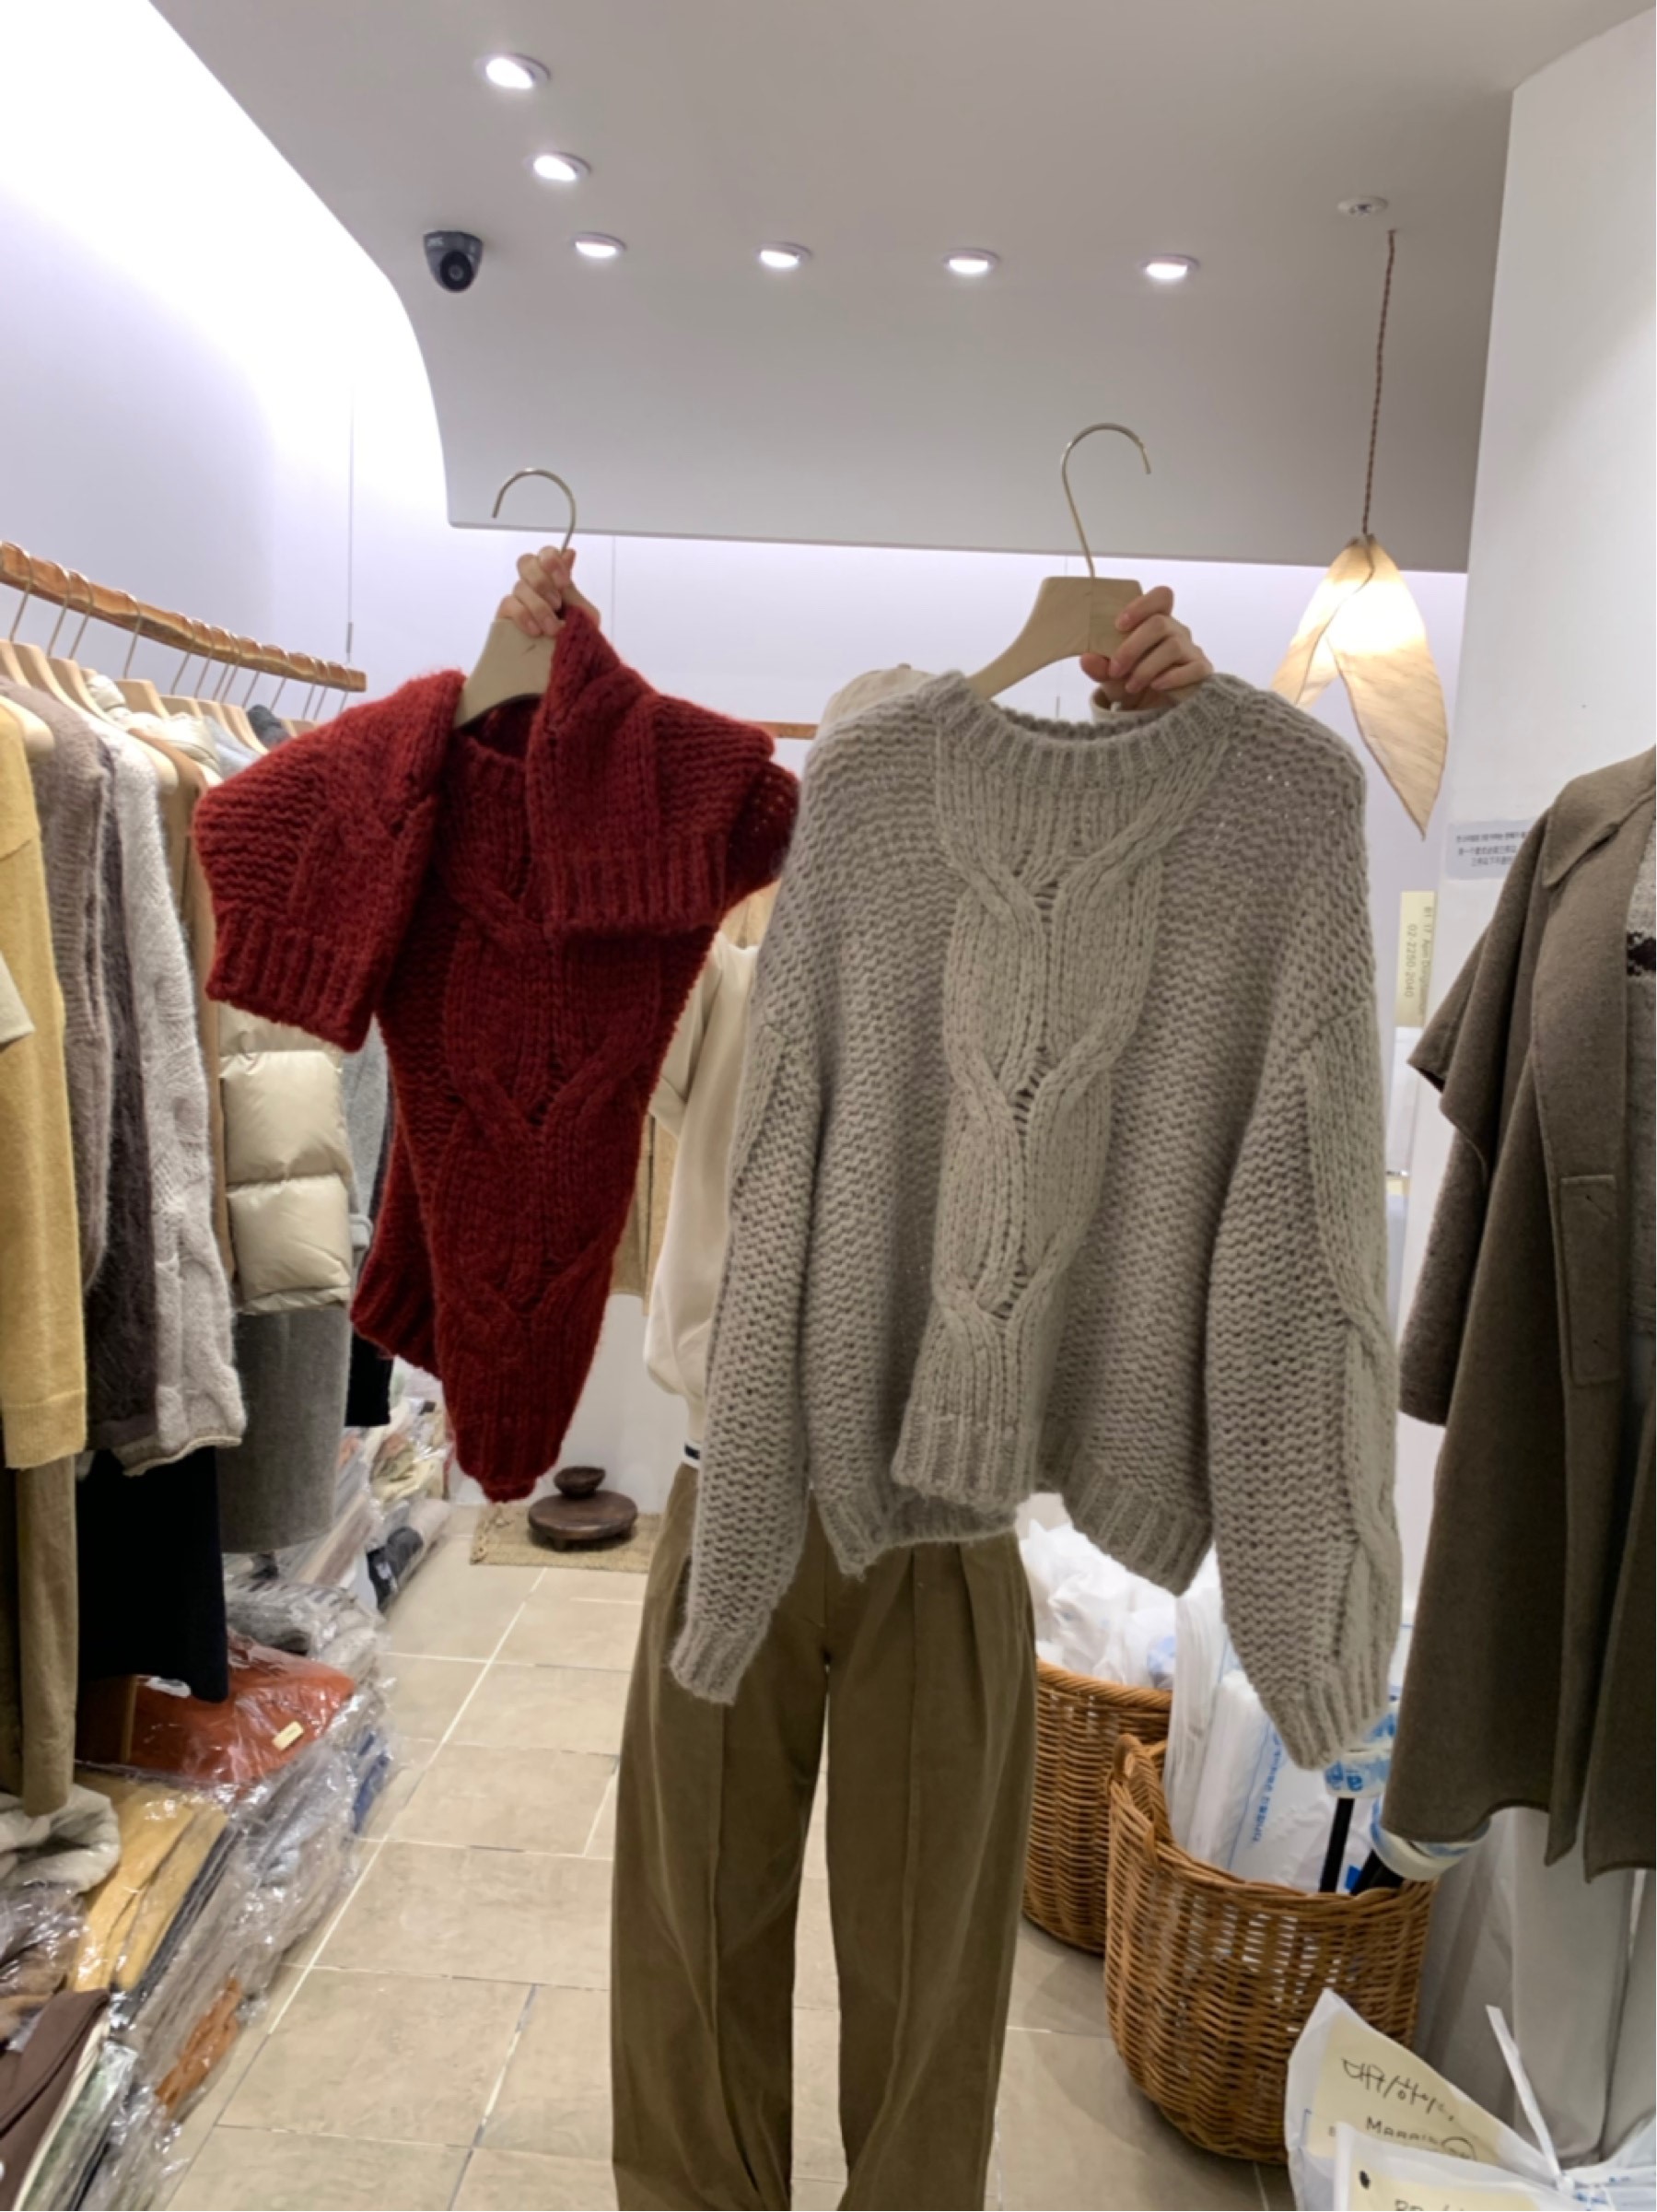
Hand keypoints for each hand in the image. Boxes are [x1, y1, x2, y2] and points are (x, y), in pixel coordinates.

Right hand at [497, 547, 601, 639]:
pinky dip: (524, 616)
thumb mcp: (585, 616)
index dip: (552, 561)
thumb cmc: (576, 645)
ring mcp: (519, 601)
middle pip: (526, 562)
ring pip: (520, 586)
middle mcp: (535, 588)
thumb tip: (569, 552)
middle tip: (557, 604)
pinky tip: (535, 631)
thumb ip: (574, 589)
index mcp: (555, 583)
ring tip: (552, 629)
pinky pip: (509, 604)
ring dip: (539, 607)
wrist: (563, 673)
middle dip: (542, 581)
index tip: (563, 583)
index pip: (547, 554)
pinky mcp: (506, 617)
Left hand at [1080, 587, 1211, 705]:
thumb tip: (1087, 658)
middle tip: (1116, 669)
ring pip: (1172, 646)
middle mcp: (1176, 631)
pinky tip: (1156, 686)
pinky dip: (1171, 677)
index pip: (1160, 597)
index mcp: (1155, 622)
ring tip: (1131, 686)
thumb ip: (1099, 666)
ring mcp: (1191, 650)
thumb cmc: (1131, 684)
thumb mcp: (1110, 677)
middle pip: (1159, 623)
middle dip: (1132, 647)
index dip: (1141, 605)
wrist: (1150, 713)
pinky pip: (1192, 668)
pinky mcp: (1202, 671)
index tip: (1119, 625)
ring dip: (1146, 668)